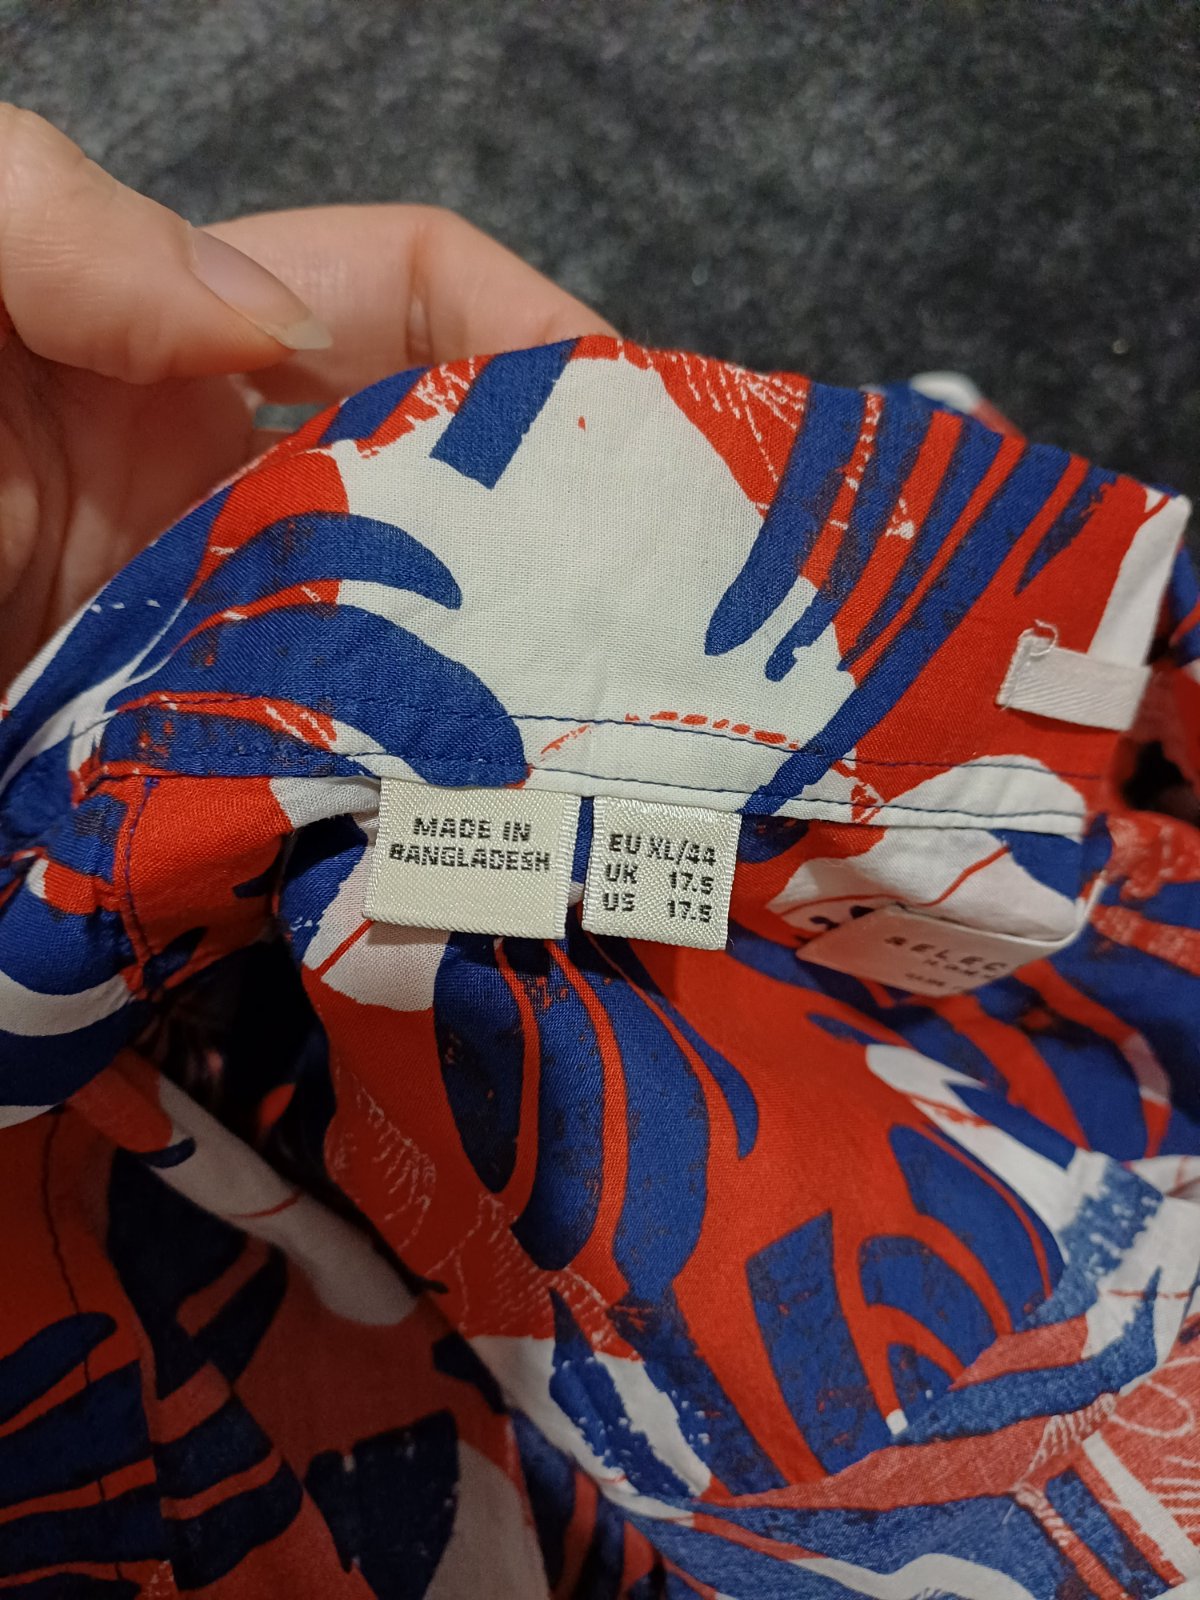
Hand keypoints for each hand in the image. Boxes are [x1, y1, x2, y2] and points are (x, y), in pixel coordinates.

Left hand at [0, 106, 613, 686]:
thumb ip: (67, 228)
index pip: (398, 298)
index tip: (619, 414)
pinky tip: (448, 768)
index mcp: (173, 334)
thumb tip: (266, 323)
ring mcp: (209, 609)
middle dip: (540, 498)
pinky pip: (313, 739)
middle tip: (639, 573)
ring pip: (392, 611)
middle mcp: (215, 471)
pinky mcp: (187, 735)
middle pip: (427, 462)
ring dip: (483, 640)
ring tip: (581, 687)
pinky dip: (385, 746)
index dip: (520, 330)